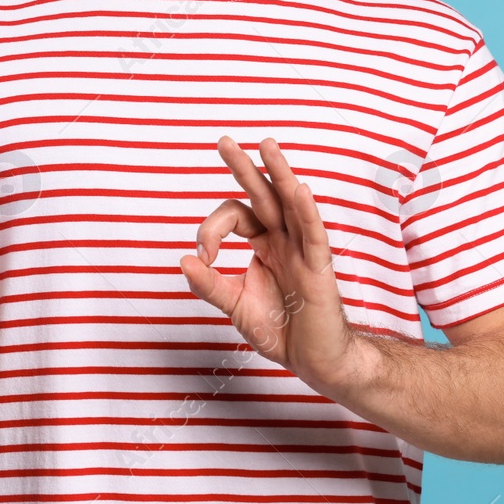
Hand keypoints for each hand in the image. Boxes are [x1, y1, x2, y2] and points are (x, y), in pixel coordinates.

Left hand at [180, 135, 361, 396]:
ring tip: (267, 145)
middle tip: (224, 142)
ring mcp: (302, 249)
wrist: (314, 362)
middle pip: (263, 195)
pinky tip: (298, 189)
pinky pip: (313, 234)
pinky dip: (306, 211)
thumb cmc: (281, 330)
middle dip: (244, 168)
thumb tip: (184, 260)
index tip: (204, 257)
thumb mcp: (236, 305)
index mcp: (263, 244)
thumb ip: (211, 284)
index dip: (212, 230)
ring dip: (279, 173)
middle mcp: (283, 239)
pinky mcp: (318, 266)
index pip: (235, 217)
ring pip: (290, 203)